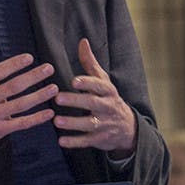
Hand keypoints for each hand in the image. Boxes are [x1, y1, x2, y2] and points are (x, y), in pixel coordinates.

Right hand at [0, 33, 58, 164]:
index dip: (14, 65)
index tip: (29, 58)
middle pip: (13, 87)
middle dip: (33, 77)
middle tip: (49, 68)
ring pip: (20, 105)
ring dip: (39, 96)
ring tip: (53, 88)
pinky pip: (21, 124)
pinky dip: (36, 119)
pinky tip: (49, 113)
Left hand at [53, 38, 136, 153]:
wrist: (128, 128)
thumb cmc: (108, 99)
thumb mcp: (103, 80)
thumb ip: (90, 63)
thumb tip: (82, 41)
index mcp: (108, 91)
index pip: (99, 85)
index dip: (87, 83)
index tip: (73, 81)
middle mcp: (107, 107)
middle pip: (93, 104)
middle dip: (76, 101)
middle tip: (58, 98)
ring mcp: (104, 124)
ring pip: (89, 124)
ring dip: (73, 123)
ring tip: (56, 121)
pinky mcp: (99, 139)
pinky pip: (87, 141)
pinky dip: (74, 142)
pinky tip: (61, 141)